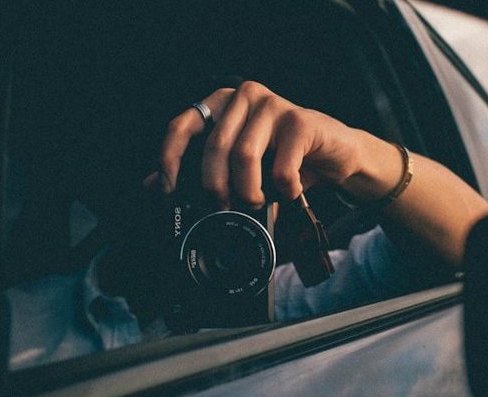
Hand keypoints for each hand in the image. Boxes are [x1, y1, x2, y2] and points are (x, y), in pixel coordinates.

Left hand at [144, 81, 391, 208]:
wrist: (336, 156)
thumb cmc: (284, 159)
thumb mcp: (239, 165)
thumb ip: (198, 169)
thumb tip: (152, 185)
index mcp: (222, 103)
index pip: (182, 126)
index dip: (169, 160)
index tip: (168, 191)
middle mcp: (244, 96)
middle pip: (214, 148)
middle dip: (215, 188)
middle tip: (223, 209)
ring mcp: (274, 105)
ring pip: (245, 157)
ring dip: (249, 191)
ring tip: (257, 202)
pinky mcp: (301, 121)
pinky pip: (281, 166)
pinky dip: (283, 189)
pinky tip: (289, 192)